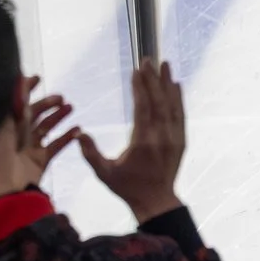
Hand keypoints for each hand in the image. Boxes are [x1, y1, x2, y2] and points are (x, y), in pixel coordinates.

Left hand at [11, 79, 79, 190]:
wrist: (1, 185)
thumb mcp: (4, 122)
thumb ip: (15, 101)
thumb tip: (21, 78)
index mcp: (5, 124)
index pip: (17, 102)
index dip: (26, 89)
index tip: (39, 78)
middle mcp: (16, 134)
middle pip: (34, 115)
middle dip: (47, 104)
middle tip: (61, 98)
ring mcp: (29, 148)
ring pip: (46, 128)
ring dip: (58, 117)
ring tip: (71, 108)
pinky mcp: (40, 161)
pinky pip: (56, 146)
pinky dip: (67, 137)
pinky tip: (78, 130)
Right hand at [77, 58, 184, 223]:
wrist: (157, 201)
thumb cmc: (128, 187)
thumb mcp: (104, 173)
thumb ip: (91, 153)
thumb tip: (78, 135)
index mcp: (144, 142)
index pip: (143, 108)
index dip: (140, 88)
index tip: (137, 70)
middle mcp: (162, 137)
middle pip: (159, 102)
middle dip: (153, 79)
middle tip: (149, 59)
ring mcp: (174, 138)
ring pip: (173, 106)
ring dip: (168, 83)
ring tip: (165, 64)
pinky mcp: (181, 140)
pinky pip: (180, 115)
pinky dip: (178, 99)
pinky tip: (176, 85)